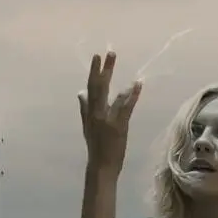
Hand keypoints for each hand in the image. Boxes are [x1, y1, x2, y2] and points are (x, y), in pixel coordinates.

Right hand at [77, 52, 142, 172]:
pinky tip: (137, 83)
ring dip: (115, 76)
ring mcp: (107, 119)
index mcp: (89, 112)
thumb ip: (84, 109)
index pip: (90, 88)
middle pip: (98, 86)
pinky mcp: (119, 125)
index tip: (97, 57)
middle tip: (109, 52)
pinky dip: (132, 94)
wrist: (101, 165)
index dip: (94, 72)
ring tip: (116, 60)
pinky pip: (126, 107)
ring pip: (110, 93)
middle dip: (104, 68)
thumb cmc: (96, 147)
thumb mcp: (87, 126)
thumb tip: (80, 93)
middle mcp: (96, 113)